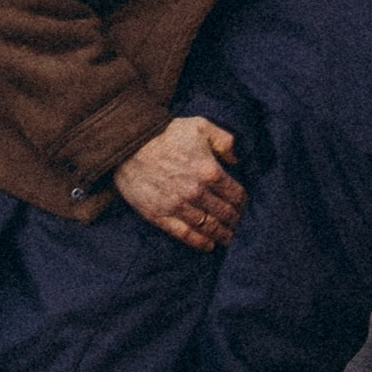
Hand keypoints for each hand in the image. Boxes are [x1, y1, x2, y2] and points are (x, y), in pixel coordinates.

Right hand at [113, 114, 243, 248]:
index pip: (236, 195)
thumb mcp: (200, 126)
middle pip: (225, 214)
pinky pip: (185, 235)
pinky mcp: (160, 215)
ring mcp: (178, 206)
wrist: (128, 144)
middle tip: (238, 224)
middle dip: (235, 221)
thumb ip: (224, 141)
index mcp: (210, 171)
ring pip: (208, 227)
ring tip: (229, 238)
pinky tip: (209, 245)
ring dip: (222, 234)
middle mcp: (196, 192)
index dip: (243, 203)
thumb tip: (237, 159)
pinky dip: (200, 243)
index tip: (242, 205)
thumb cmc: (166, 133)